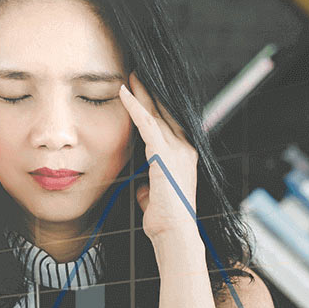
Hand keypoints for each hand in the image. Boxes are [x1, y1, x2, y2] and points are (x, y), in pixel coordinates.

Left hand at [118, 72, 199, 242]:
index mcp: (185, 157)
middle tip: (138, 74)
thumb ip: (151, 188)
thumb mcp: (156, 199)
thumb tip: (143, 187)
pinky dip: (134, 106)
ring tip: (131, 75)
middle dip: (151, 93)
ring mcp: (177, 149)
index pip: (169, 125)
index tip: (144, 94)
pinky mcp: (164, 153)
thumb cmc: (165, 222)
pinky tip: (123, 92)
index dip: (157, 108)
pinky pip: (146, 123)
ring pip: (156, 113)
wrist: (175, 233)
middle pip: (165, 113)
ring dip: (142, 93)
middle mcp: (185, 148)